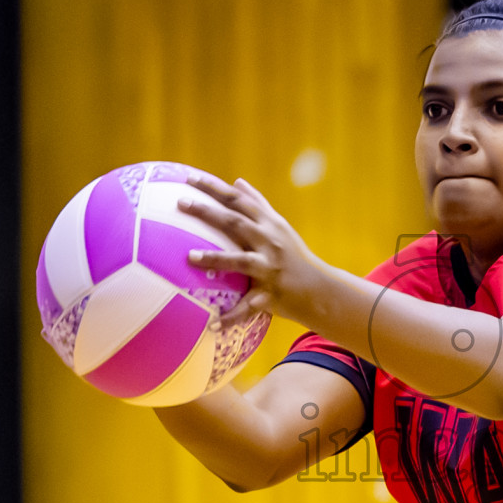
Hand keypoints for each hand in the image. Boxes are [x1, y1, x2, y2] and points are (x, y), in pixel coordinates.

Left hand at [179, 174, 326, 328]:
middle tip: (180, 203)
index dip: (214, 187)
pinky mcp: (271, 294)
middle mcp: (269, 241)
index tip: (189, 178)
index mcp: (269, 224)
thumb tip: (236, 182)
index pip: (238, 200)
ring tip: (189, 257)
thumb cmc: (295, 256)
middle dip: (207, 211)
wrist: (321, 290)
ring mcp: (270, 268)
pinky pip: (248, 307)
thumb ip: (258, 204)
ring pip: (240, 260)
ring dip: (214, 258)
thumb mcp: (279, 226)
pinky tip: (213, 324)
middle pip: (234, 221)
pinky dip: (231, 316)